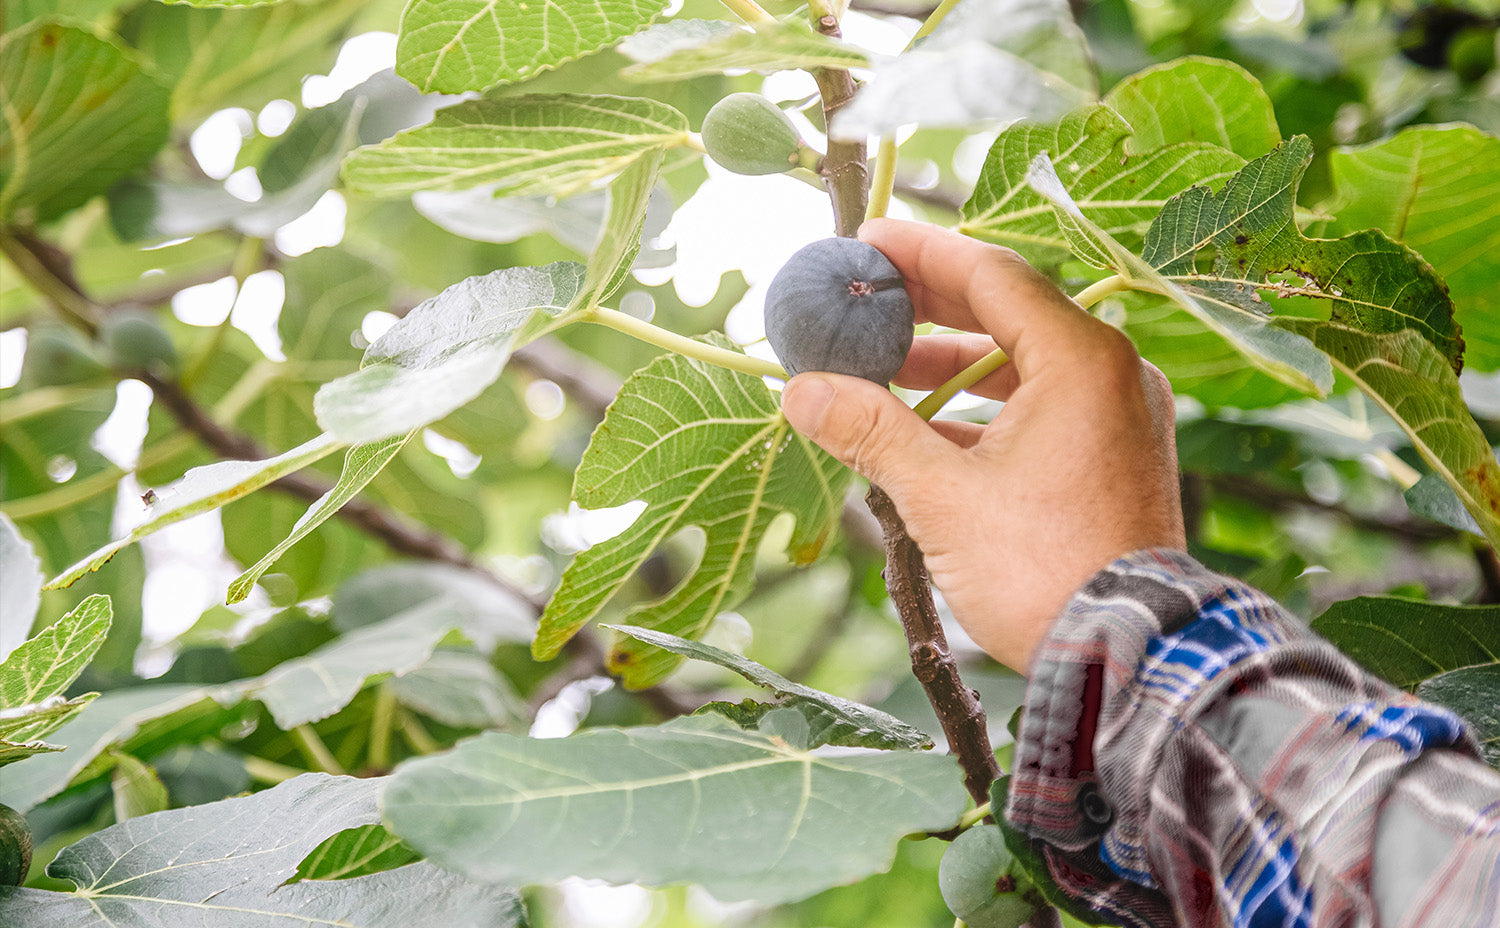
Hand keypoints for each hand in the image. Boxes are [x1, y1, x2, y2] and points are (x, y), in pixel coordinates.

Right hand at [780, 219, 1184, 672]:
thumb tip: (801, 391)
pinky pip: (1041, 409)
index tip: (864, 243)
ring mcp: (1119, 418)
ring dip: (949, 367)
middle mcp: (1112, 375)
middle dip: (927, 309)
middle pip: (1007, 312)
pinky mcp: (1114, 459)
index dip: (920, 253)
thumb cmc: (1043, 573)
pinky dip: (982, 410)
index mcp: (1081, 361)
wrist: (1130, 657)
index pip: (991, 274)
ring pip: (1022, 366)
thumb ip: (871, 432)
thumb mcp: (942, 498)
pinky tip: (923, 430)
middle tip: (861, 302)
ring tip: (878, 375)